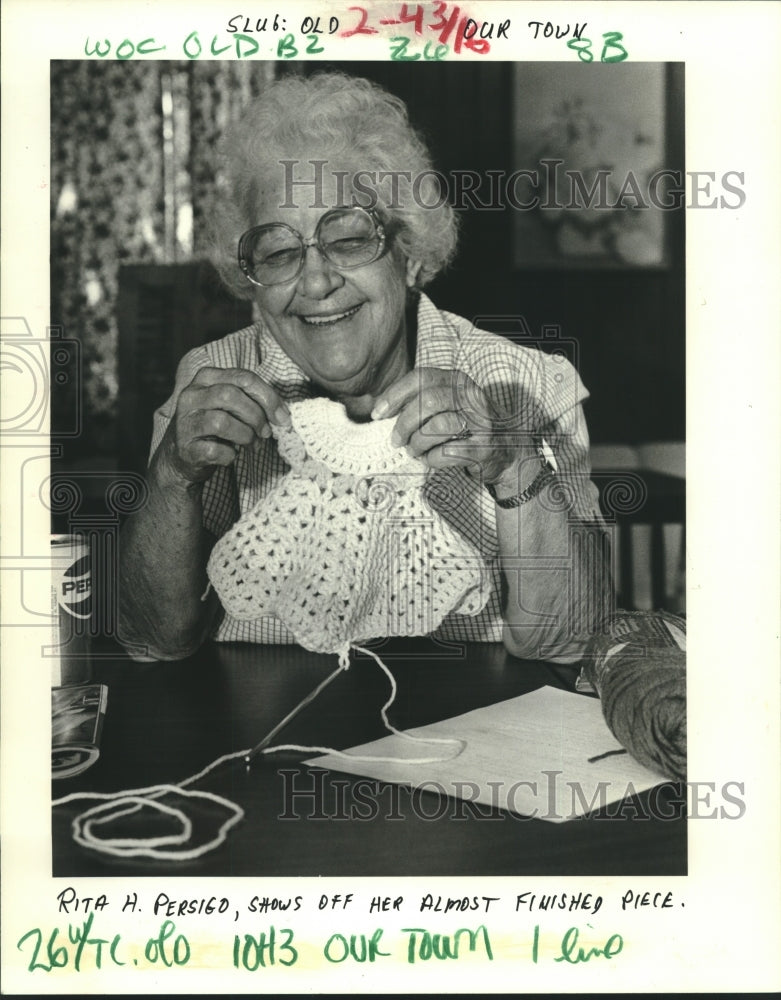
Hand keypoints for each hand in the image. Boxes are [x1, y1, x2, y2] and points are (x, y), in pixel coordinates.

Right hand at [156, 367, 290, 484]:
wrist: (184, 455)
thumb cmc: (216, 427)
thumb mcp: (232, 406)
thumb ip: (254, 401)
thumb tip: (283, 416)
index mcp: (206, 378)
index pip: (243, 378)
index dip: (268, 397)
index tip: (282, 417)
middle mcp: (191, 395)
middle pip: (231, 395)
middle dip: (256, 416)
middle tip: (266, 432)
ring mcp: (185, 421)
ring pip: (222, 422)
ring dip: (246, 436)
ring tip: (252, 444)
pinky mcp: (185, 448)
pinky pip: (214, 450)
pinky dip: (229, 455)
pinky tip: (230, 455)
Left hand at [370, 367, 515, 481]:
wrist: (508, 449)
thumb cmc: (467, 426)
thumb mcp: (449, 403)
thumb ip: (422, 400)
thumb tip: (381, 409)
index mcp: (458, 381)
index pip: (421, 377)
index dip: (395, 395)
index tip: (378, 414)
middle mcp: (471, 397)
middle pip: (428, 402)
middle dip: (404, 424)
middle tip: (396, 440)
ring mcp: (481, 422)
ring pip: (436, 428)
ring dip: (417, 443)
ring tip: (414, 450)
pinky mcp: (484, 447)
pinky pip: (447, 453)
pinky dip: (431, 459)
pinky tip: (430, 459)